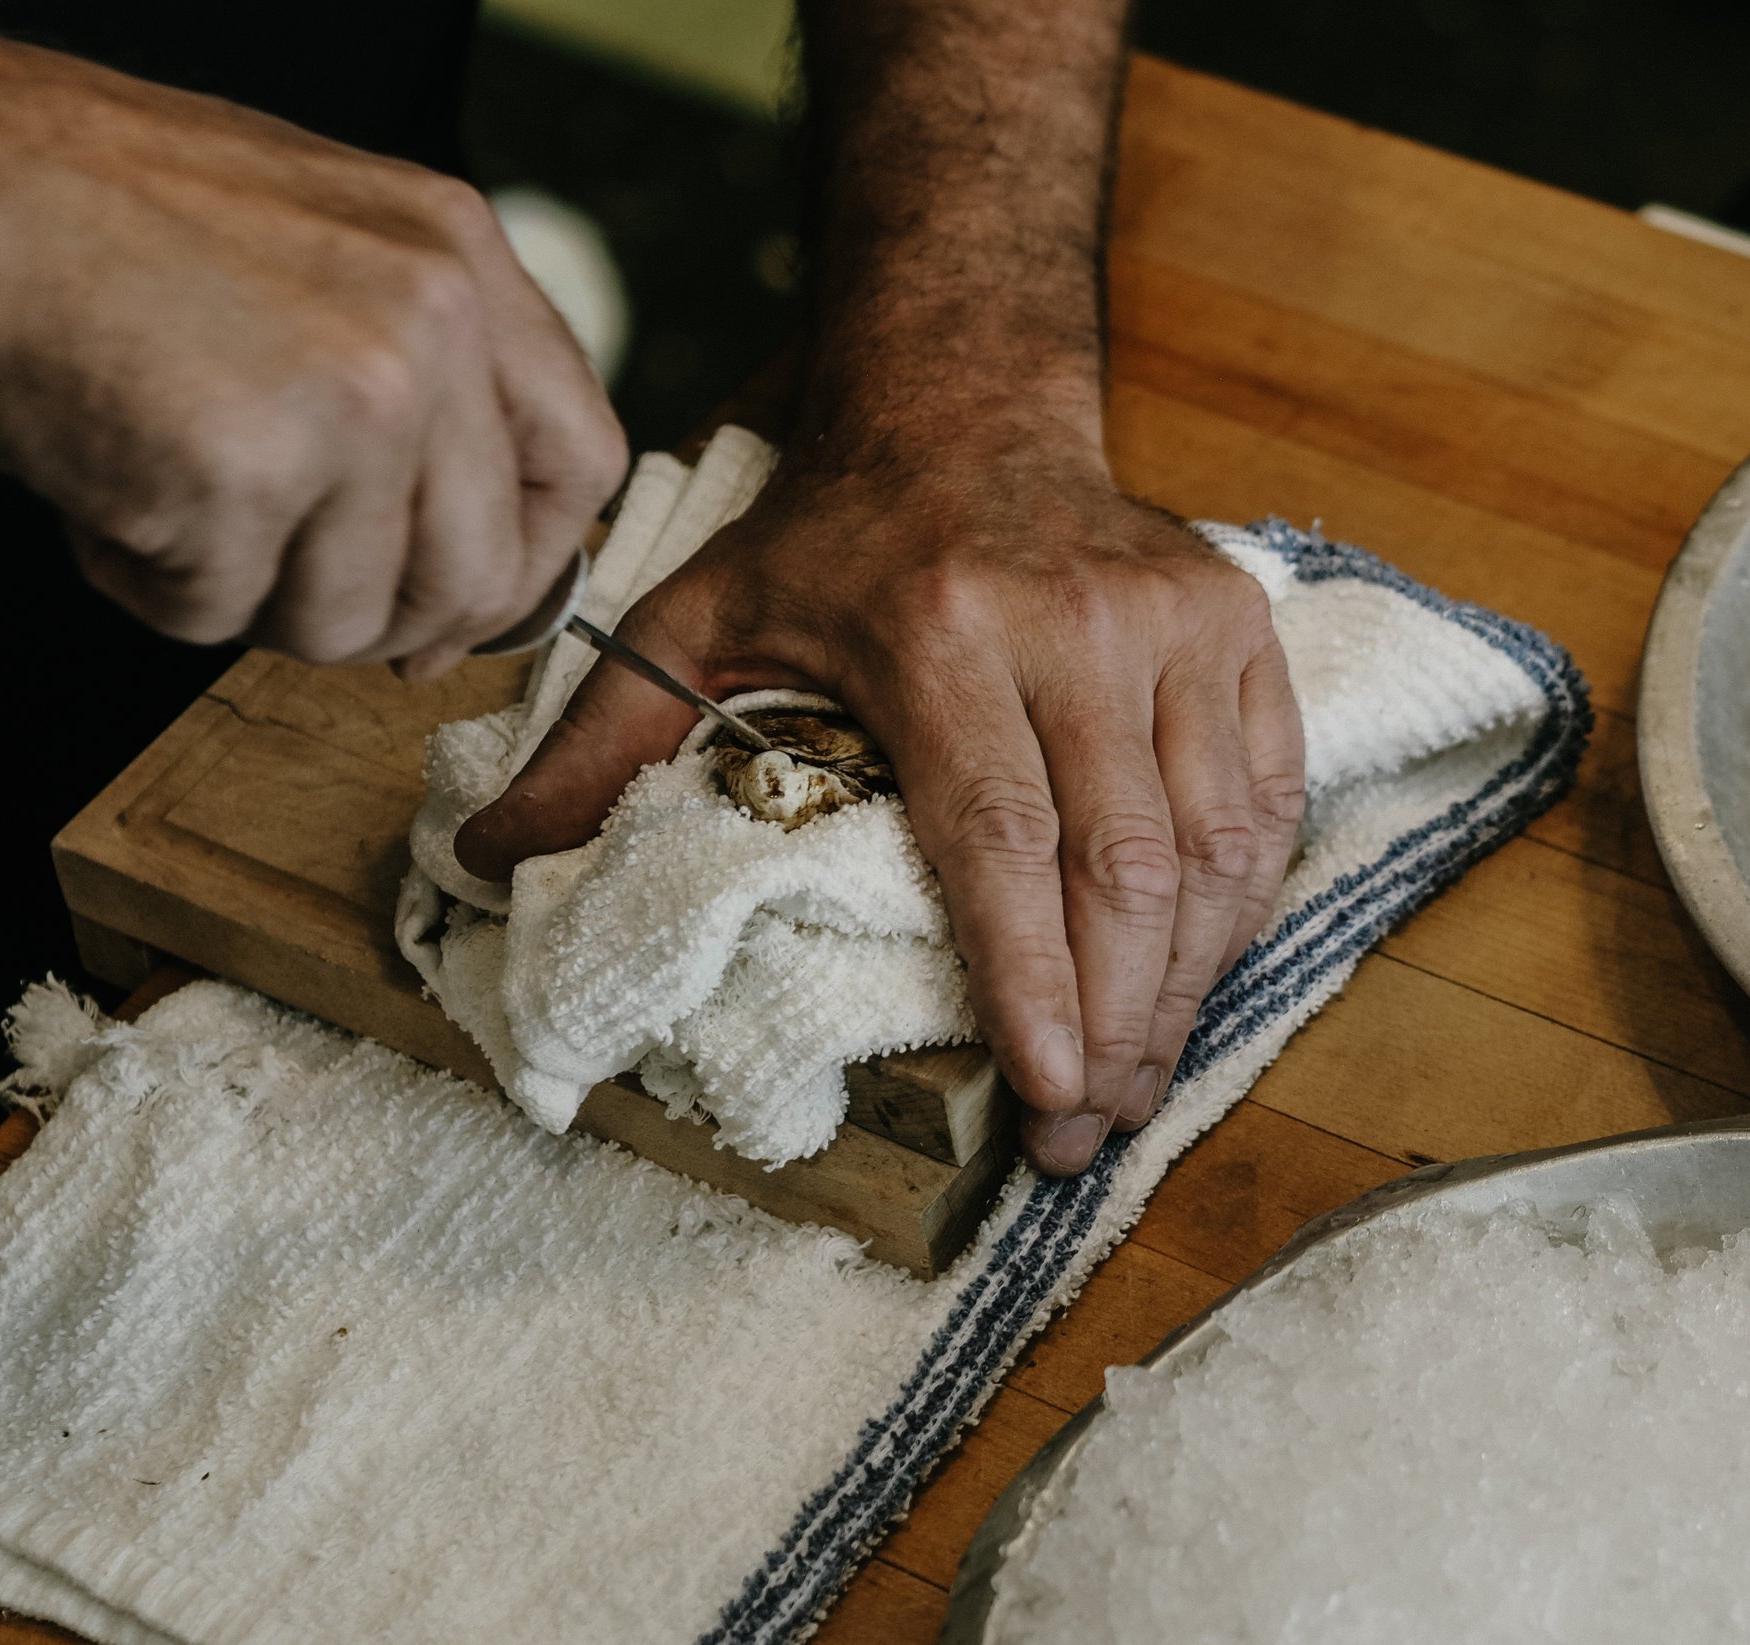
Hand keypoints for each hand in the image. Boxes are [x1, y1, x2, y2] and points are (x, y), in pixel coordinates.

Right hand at [0, 0, 623, 677]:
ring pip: (352, 618)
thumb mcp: (319, 237)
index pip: (580, 459)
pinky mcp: (240, 476)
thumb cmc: (88, 209)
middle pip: (476, 572)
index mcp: (458, 254)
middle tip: (285, 583)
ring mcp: (346, 398)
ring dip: (249, 597)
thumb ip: (423, 364)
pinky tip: (103, 488)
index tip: (460, 596)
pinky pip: (219, 617)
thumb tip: (475, 536)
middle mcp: (427, 321)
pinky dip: (146, 582)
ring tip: (167, 491)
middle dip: (381, 615)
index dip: (524, 560)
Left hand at [456, 426, 1305, 1174]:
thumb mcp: (694, 617)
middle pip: (1123, 861)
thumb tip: (482, 861)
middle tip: (1089, 1134)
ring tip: (1139, 1085)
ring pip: (1212, 843)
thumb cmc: (832, 536)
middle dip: (1117, 1021)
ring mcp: (1174, 618)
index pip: (999, 835)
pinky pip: (1268, 794)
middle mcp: (1073, 621)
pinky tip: (1197, 978)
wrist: (966, 405)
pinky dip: (1241, 901)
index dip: (1031, 977)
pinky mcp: (1236, 625)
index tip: (1050, 1093)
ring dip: (1185, 984)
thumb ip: (599, 744)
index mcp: (935, 631)